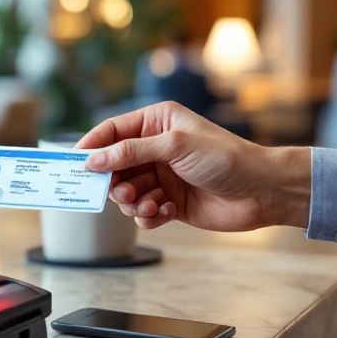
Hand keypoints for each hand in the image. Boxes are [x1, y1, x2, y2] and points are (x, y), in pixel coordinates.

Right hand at [76, 101, 310, 231]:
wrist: (262, 192)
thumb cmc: (226, 159)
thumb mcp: (175, 146)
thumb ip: (131, 151)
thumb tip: (95, 159)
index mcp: (157, 123)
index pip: (112, 131)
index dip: (92, 146)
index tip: (74, 164)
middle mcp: (156, 148)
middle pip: (114, 165)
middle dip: (114, 181)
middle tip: (122, 192)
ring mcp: (162, 176)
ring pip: (126, 191)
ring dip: (132, 201)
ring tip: (148, 204)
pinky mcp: (169, 202)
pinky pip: (142, 211)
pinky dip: (148, 214)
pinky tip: (164, 212)